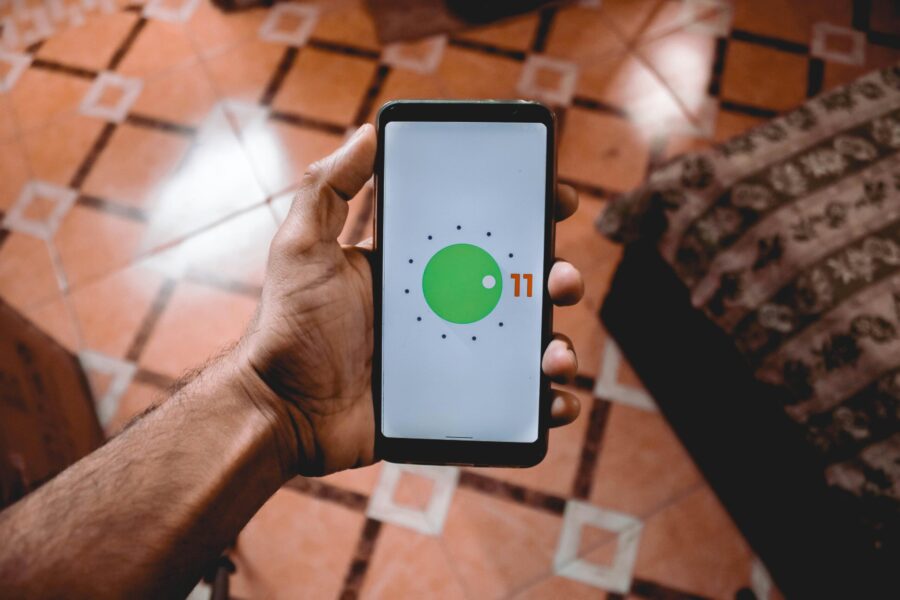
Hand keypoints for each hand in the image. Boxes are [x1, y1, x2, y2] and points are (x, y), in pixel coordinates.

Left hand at [238, 124, 584, 475]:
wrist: (283, 409)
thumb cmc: (290, 327)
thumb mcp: (302, 247)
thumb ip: (328, 188)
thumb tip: (367, 132)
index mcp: (419, 265)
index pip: (483, 230)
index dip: (525, 212)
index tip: (556, 198)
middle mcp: (444, 305)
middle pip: (518, 284)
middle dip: (555, 276)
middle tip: (559, 279)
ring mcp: (454, 353)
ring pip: (525, 341)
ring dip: (557, 342)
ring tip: (553, 354)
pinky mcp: (457, 399)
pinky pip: (514, 400)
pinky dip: (547, 400)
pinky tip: (557, 400)